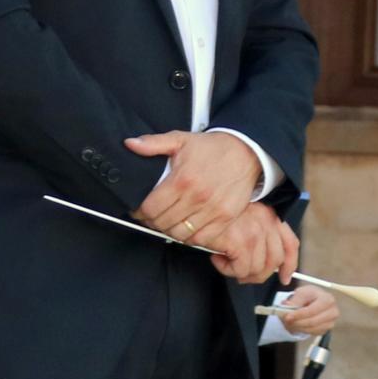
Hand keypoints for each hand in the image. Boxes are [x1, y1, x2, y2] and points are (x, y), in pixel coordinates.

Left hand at [129, 131, 261, 242]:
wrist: (246, 152)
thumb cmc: (212, 148)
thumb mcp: (180, 139)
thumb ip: (153, 143)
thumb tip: (131, 144)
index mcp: (182, 180)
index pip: (151, 208)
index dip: (140, 212)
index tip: (139, 210)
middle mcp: (197, 197)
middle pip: (163, 223)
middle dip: (152, 222)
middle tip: (151, 217)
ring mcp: (212, 210)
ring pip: (180, 234)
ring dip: (169, 231)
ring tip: (167, 222)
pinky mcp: (225, 218)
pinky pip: (201, 239)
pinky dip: (190, 238)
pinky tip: (186, 228)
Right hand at [205, 206, 296, 287]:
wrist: (194, 208)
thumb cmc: (214, 213)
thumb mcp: (243, 218)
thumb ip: (260, 234)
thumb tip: (267, 262)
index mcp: (269, 215)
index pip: (290, 244)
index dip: (290, 265)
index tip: (285, 277)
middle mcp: (265, 222)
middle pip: (274, 262)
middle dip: (259, 275)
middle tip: (241, 274)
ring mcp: (255, 233)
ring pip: (257, 270)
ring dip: (238, 271)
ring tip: (224, 260)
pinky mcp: (240, 242)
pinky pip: (240, 271)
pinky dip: (226, 270)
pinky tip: (217, 258)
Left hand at [270, 284, 338, 335]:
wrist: (316, 300)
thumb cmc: (309, 295)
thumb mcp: (301, 293)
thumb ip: (295, 300)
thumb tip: (287, 307)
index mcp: (327, 299)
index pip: (312, 310)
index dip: (299, 314)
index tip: (287, 317)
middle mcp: (333, 311)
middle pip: (313, 321)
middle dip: (297, 322)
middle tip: (286, 321)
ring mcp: (331, 321)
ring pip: (312, 329)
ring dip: (299, 327)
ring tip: (290, 322)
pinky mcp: (327, 328)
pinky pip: (313, 332)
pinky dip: (303, 330)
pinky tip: (298, 324)